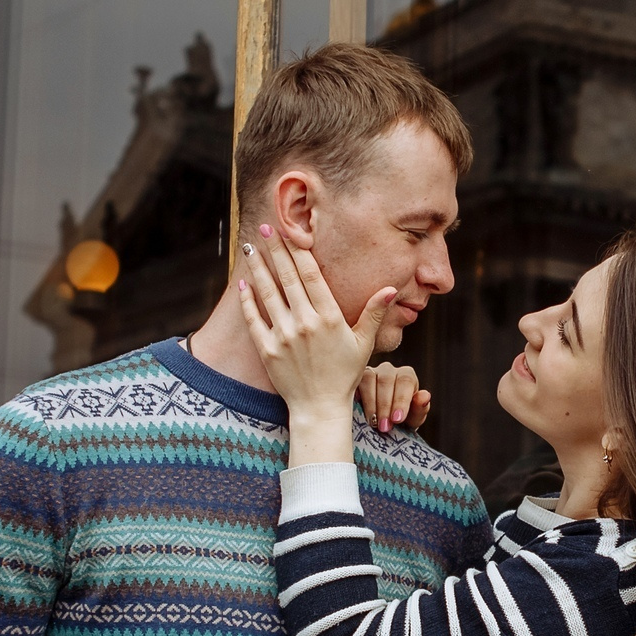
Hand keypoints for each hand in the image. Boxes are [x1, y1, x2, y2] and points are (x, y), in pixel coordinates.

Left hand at [236, 225, 395, 464]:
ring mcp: (284, 336)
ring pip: (268, 293)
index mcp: (329, 317)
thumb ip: (375, 313)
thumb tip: (391, 288)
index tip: (290, 231)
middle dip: (275, 249)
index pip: (311, 275)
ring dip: (258, 268)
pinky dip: (247, 300)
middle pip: (287, 277)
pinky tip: (244, 283)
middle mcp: (305, 323)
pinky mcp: (267, 350)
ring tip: (251, 247)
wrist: (320, 408)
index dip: (299, 250)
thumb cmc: (345, 374)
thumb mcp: (364, 343)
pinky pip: (254, 319)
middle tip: (265, 227)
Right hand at [360, 363, 430, 433]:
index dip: (401, 400)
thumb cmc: (401, 420)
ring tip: (373, 422)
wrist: (383, 426)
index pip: (405, 381)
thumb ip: (420, 408)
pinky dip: (357, 396)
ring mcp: (370, 373)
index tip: (397, 419)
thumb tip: (424, 396)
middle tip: (384, 426)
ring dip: (371, 403)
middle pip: (386, 381)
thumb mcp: (413, 418)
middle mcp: (388, 370)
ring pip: (368, 379)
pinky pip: (354, 382)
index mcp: (406, 376)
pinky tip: (358, 410)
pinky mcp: (354, 380)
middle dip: (385, 405)